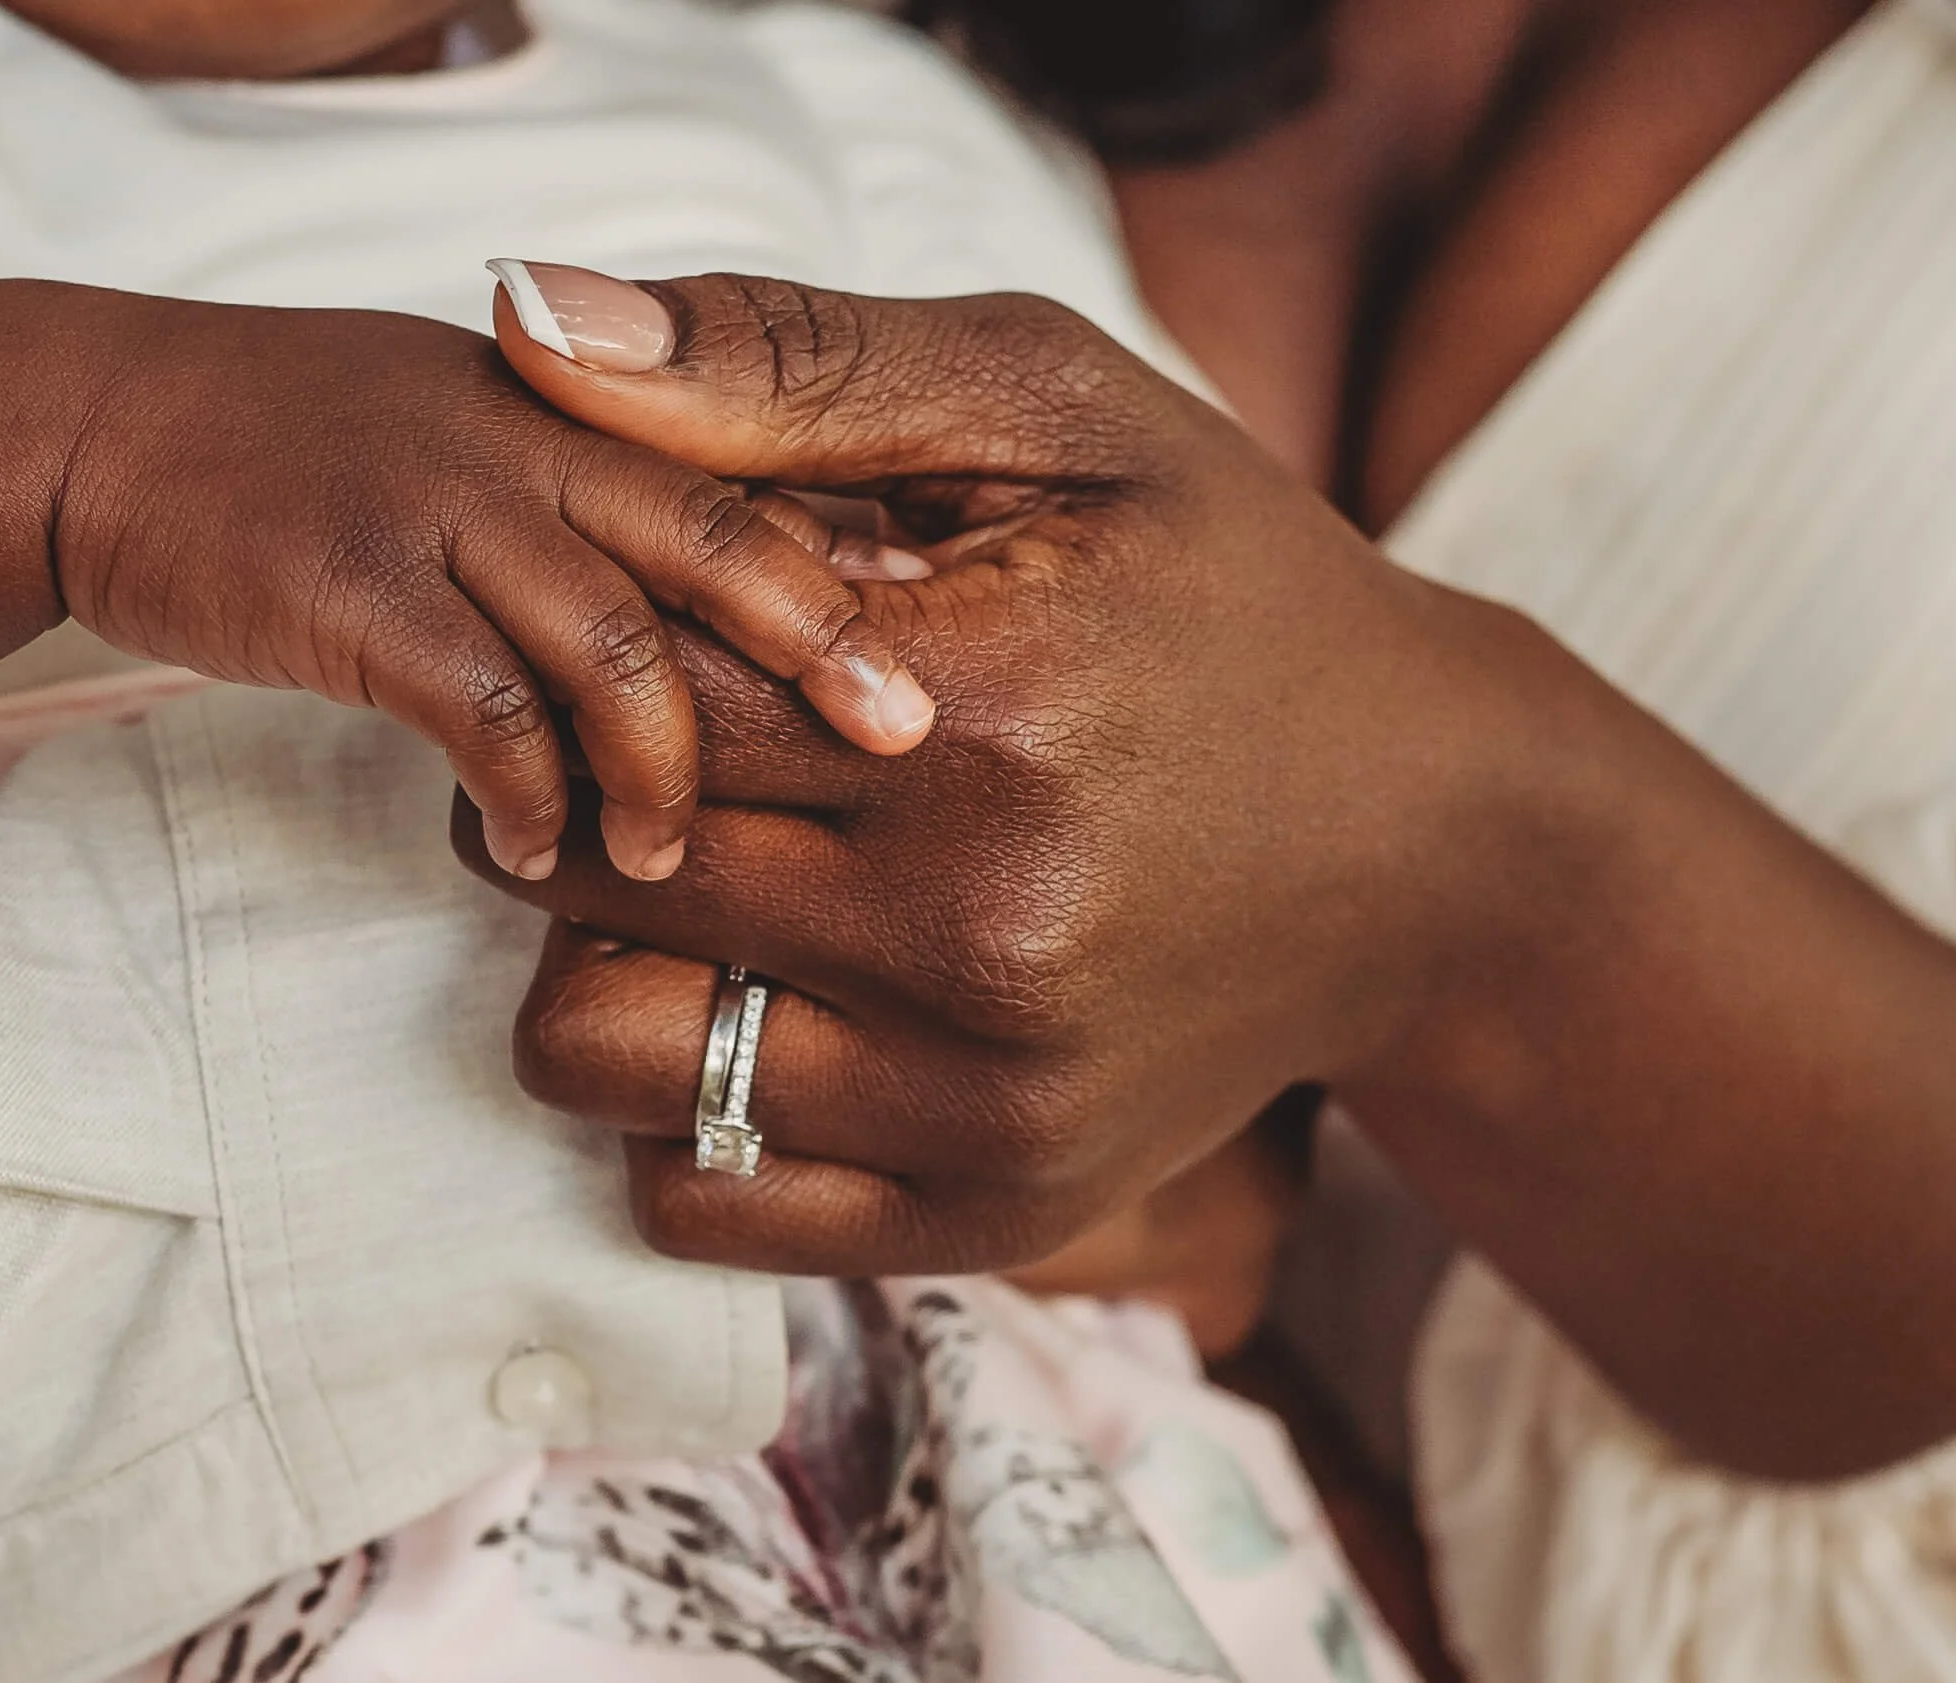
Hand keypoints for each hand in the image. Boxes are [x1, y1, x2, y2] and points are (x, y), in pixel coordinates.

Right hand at [52, 285, 931, 881]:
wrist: (102, 428)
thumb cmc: (316, 458)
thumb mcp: (483, 433)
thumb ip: (613, 508)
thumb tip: (745, 627)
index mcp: (586, 401)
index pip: (757, 474)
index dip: (851, 570)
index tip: (926, 664)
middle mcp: (538, 432)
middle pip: (727, 536)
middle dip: (827, 648)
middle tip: (906, 746)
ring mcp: (444, 501)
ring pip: (616, 641)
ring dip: (661, 770)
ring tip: (667, 860)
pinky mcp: (352, 583)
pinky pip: (483, 709)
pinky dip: (526, 797)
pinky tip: (530, 848)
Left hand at [455, 271, 1539, 1273]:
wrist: (1429, 842)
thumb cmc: (1226, 597)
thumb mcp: (1059, 409)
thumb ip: (789, 360)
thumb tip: (526, 323)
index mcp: (982, 713)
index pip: (622, 691)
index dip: (592, 648)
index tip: (655, 630)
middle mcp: (980, 937)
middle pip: (582, 878)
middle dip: (584, 794)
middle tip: (670, 752)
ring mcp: (986, 1103)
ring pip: (596, 1056)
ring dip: (606, 960)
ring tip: (713, 887)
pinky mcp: (992, 1209)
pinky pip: (691, 1199)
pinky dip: (679, 1104)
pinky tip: (767, 1008)